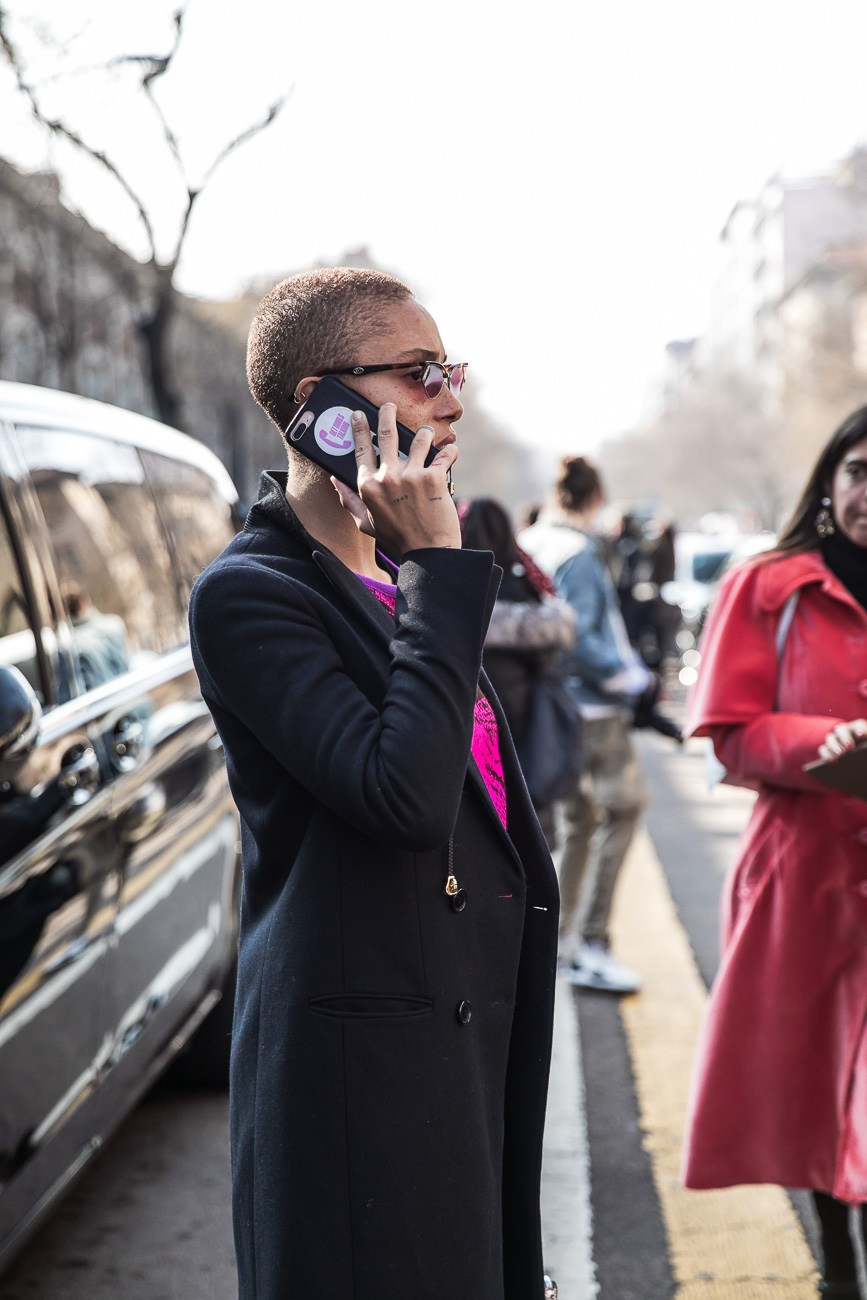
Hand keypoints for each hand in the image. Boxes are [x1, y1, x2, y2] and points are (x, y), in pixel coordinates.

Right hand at [331, 404, 459, 555]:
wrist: (428, 553)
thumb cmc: (397, 538)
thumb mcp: (365, 523)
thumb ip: (349, 501)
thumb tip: (334, 481)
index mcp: (368, 486)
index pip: (360, 448)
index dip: (359, 428)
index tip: (359, 414)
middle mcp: (387, 477)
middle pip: (386, 433)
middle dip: (387, 413)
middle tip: (389, 406)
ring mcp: (411, 475)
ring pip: (419, 438)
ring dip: (424, 433)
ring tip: (426, 435)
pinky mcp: (433, 477)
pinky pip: (444, 453)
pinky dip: (450, 450)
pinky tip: (450, 451)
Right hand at [818, 718, 866, 760]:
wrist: (860, 762)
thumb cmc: (865, 753)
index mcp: (859, 729)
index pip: (858, 725)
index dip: (859, 729)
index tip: (862, 735)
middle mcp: (845, 732)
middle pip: (841, 730)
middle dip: (845, 738)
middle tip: (850, 748)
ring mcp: (834, 740)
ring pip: (830, 738)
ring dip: (834, 746)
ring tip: (841, 756)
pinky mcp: (827, 750)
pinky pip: (823, 750)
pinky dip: (826, 755)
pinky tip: (832, 762)